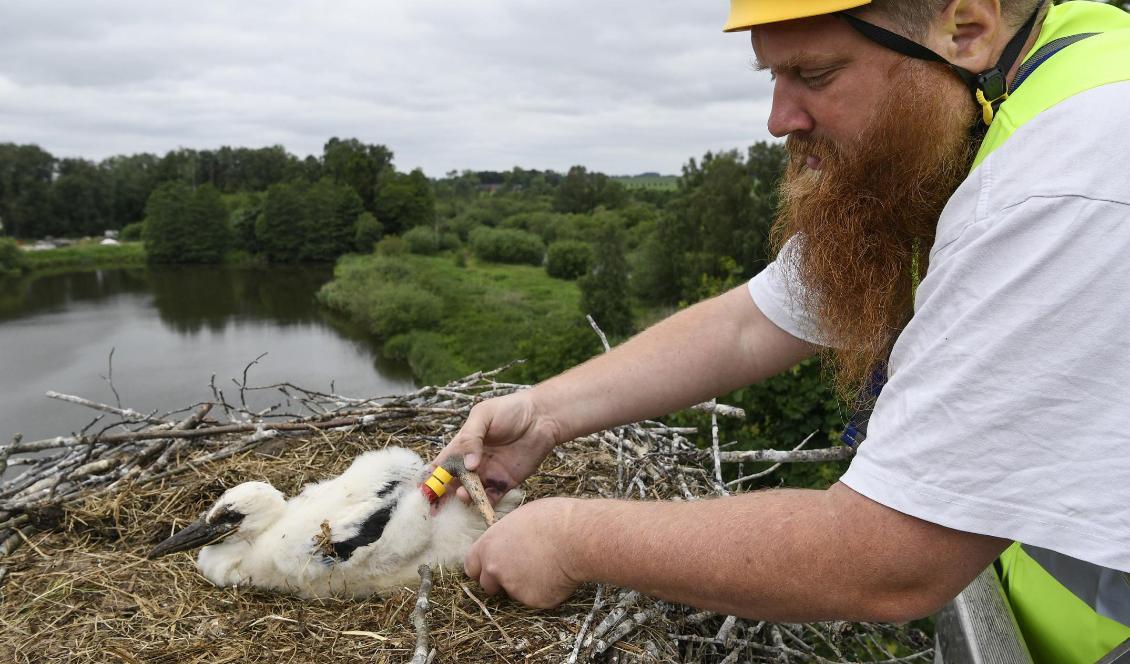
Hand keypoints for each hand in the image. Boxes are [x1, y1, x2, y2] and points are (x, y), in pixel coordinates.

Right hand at [433, 390, 561, 504]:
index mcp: (463, 446)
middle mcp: (473, 463)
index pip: (442, 464)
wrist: (542, 417)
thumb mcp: (484, 416)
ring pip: (471, 492)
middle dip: (442, 495)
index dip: (431, 477)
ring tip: (464, 494)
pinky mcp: (506, 483)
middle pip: (453, 483)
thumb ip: (471, 438)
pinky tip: (481, 503)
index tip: (423, 489)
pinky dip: (484, 505)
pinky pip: (491, 499)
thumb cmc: (511, 410)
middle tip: (436, 504)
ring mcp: (489, 474)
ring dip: (464, 497)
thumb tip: (468, 465)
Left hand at [464, 497, 583, 607]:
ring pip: (514, 592)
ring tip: (546, 566)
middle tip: (522, 570)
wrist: (576, 538)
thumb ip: (507, 535)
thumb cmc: (553, 519)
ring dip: (523, 586)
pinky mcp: (532, 601)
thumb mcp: (521, 517)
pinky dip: (545, 591)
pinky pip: (536, 599)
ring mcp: (512, 587)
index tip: (492, 567)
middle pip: (487, 585)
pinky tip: (558, 575)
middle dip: (500, 581)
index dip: (482, 568)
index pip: (471, 566)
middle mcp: (495, 569)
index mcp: (488, 545)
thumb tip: (511, 540)